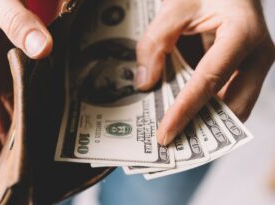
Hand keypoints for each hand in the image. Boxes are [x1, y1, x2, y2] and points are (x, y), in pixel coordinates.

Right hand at [0, 0, 53, 176]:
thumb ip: (18, 23)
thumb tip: (43, 48)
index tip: (4, 179)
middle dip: (15, 147)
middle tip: (37, 171)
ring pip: (13, 110)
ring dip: (27, 128)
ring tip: (48, 151)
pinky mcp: (10, 62)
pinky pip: (22, 91)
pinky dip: (34, 105)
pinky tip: (52, 114)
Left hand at [135, 0, 274, 145]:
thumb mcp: (175, 7)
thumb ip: (156, 43)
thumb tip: (145, 84)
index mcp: (242, 33)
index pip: (209, 80)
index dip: (185, 110)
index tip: (165, 133)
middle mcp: (257, 54)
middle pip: (233, 105)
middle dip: (202, 128)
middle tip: (172, 144)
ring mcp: (255, 65)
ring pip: (234, 106)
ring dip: (206, 122)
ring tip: (176, 134)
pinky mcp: (247, 71)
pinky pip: (229, 97)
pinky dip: (208, 109)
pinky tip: (184, 114)